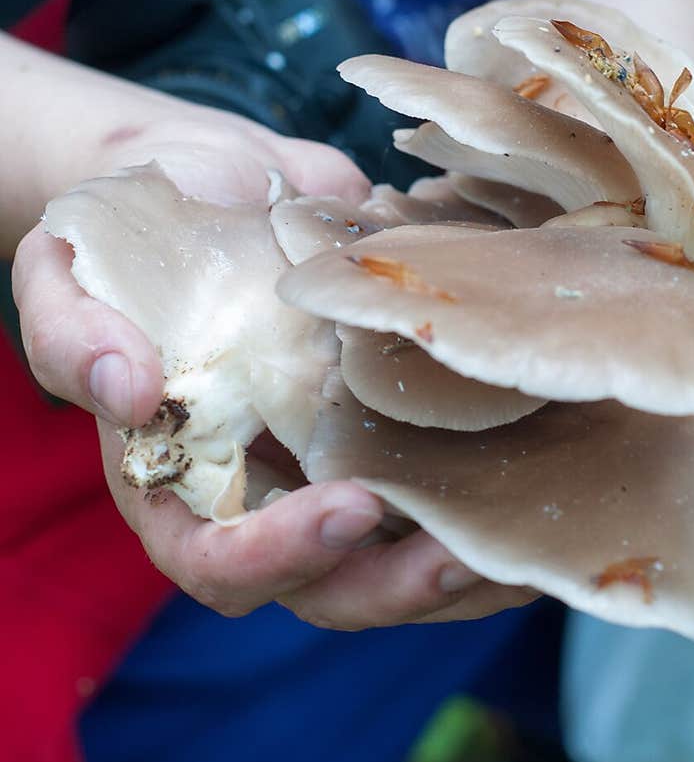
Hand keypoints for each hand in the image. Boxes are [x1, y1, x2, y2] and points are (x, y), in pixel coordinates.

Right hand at [12, 104, 534, 628]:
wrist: (202, 175)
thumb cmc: (118, 226)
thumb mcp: (61, 263)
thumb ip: (72, 331)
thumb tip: (127, 389)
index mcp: (180, 479)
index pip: (218, 560)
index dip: (280, 555)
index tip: (351, 505)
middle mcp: (266, 488)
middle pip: (330, 586)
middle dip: (398, 585)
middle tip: (468, 552)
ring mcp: (335, 460)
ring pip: (403, 553)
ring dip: (470, 564)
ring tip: (538, 542)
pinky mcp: (396, 419)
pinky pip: (450, 481)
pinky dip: (503, 492)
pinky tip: (566, 471)